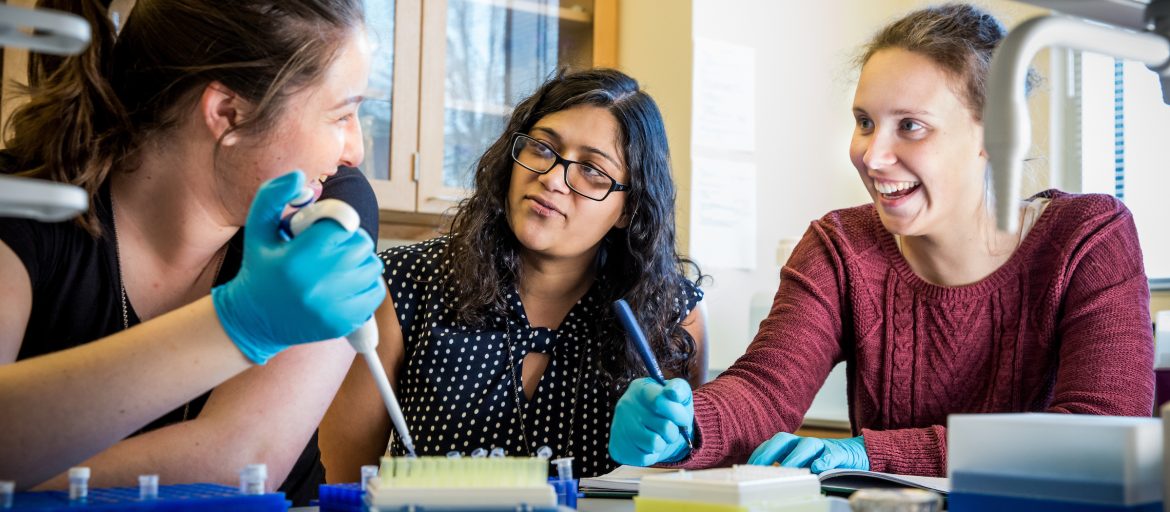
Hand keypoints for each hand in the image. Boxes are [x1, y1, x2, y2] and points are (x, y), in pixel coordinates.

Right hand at [211, 170, 385, 363]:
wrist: (254, 320)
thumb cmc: (260, 267)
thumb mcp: (258, 229)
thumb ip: (273, 195)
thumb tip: (299, 176)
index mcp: (295, 258)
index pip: (342, 226)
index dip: (338, 222)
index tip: (326, 229)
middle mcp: (315, 285)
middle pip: (361, 245)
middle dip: (349, 240)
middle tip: (331, 247)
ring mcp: (331, 307)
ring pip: (372, 267)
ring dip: (360, 261)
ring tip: (337, 265)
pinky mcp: (343, 323)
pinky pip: (375, 292)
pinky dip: (366, 283)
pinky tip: (345, 284)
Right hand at [608, 378, 693, 465]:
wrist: (653, 429)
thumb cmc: (669, 410)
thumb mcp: (678, 395)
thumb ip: (680, 389)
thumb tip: (673, 392)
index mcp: (641, 388)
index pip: (659, 401)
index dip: (678, 414)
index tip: (683, 419)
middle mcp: (626, 405)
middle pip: (663, 426)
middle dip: (675, 431)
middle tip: (672, 429)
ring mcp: (619, 426)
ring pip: (654, 443)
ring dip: (664, 443)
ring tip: (660, 437)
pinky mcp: (618, 448)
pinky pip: (644, 458)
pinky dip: (652, 455)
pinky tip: (648, 445)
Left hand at [748, 433, 868, 472]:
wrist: (856, 455)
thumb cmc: (825, 462)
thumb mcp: (804, 465)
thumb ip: (787, 470)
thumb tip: (765, 482)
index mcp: (793, 446)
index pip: (772, 445)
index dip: (760, 454)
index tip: (747, 468)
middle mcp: (805, 443)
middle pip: (784, 440)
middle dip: (770, 452)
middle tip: (760, 468)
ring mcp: (823, 447)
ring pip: (807, 445)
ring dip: (795, 457)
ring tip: (787, 469)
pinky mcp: (840, 454)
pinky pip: (831, 455)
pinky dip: (825, 460)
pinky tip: (818, 468)